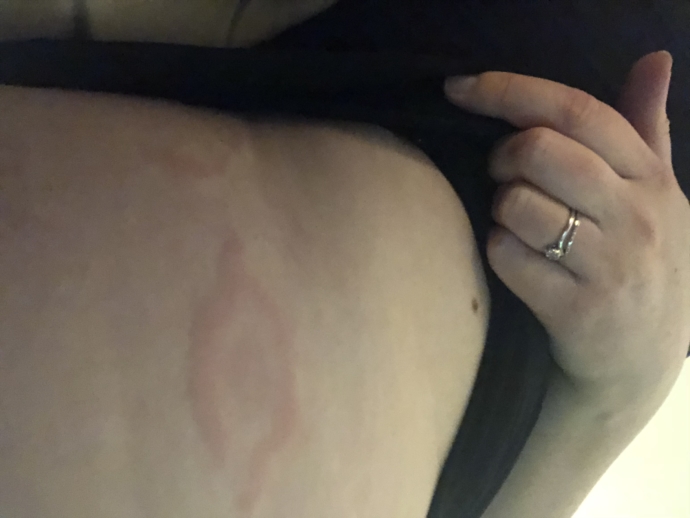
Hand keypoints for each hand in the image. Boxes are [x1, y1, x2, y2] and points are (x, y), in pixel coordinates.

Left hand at [444, 51, 689, 412]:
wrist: (642, 361)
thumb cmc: (642, 264)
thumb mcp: (658, 195)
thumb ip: (648, 129)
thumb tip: (652, 59)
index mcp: (651, 177)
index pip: (577, 112)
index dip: (510, 91)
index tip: (459, 88)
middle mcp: (636, 215)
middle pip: (540, 151)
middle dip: (502, 158)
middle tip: (504, 176)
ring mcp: (609, 264)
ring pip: (517, 204)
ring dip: (500, 210)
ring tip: (518, 224)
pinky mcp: (577, 308)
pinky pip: (507, 255)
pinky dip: (497, 251)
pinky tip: (516, 261)